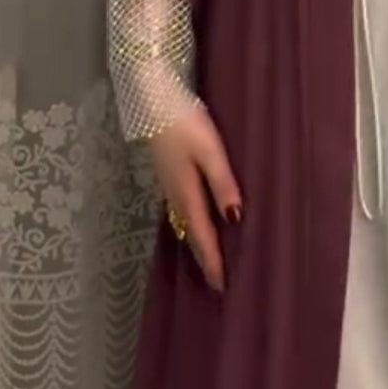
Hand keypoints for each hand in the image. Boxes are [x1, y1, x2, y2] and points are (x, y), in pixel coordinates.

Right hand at [149, 101, 241, 293]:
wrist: (151, 102)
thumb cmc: (185, 124)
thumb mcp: (210, 151)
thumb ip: (223, 184)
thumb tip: (235, 220)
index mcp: (187, 193)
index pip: (203, 236)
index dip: (213, 261)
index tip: (222, 287)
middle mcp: (176, 195)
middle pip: (192, 234)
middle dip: (204, 258)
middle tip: (215, 283)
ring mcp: (169, 185)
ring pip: (186, 223)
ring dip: (197, 243)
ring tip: (208, 260)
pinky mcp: (168, 174)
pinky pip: (182, 210)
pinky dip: (192, 225)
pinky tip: (197, 222)